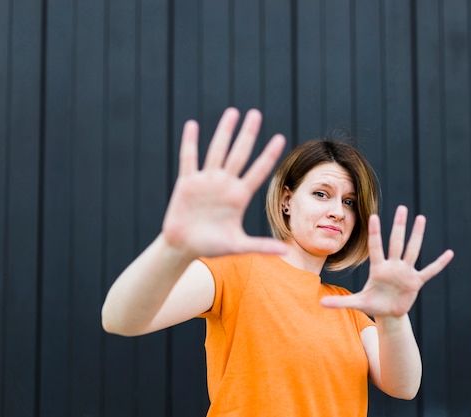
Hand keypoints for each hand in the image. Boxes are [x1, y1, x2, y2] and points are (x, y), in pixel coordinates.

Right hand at [162, 108, 287, 258]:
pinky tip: (193, 125)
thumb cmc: (212, 246)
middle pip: (239, 153)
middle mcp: (225, 184)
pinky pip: (189, 159)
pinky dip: (190, 142)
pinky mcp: (187, 183)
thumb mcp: (238, 246)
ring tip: (233, 112)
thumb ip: (261, 246)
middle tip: (256, 113)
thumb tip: (286, 252)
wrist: (184, 247)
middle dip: (247, 134)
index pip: (258, 171)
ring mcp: (206, 181)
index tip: (280, 138)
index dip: (268, 155)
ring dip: (224, 131)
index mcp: (239, 196)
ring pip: (217, 151)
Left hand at [321, 206, 453, 316]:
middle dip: (399, 226)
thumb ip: (340, 302)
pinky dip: (439, 263)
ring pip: (413, 251)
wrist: (388, 313)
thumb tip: (320, 303)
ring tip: (421, 218)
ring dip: (417, 235)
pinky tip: (449, 253)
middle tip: (401, 207)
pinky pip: (429, 271)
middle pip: (396, 243)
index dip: (376, 233)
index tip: (375, 216)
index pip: (376, 247)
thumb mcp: (357, 303)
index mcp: (378, 269)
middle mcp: (393, 266)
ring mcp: (405, 273)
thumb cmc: (372, 304)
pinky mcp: (415, 282)